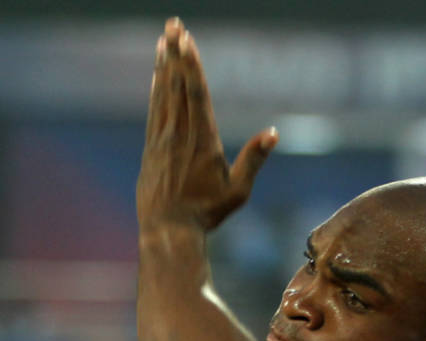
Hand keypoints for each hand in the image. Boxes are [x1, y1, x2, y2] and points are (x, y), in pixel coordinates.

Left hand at [136, 18, 277, 234]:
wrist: (168, 232)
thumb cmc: (207, 214)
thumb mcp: (238, 191)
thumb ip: (254, 159)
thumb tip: (274, 132)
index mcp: (203, 141)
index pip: (195, 94)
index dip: (190, 64)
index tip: (186, 39)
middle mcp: (179, 136)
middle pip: (177, 86)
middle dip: (175, 53)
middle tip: (172, 24)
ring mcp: (162, 141)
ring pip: (163, 95)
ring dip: (163, 66)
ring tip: (163, 40)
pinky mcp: (151, 150)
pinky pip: (154, 112)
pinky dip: (156, 90)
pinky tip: (156, 75)